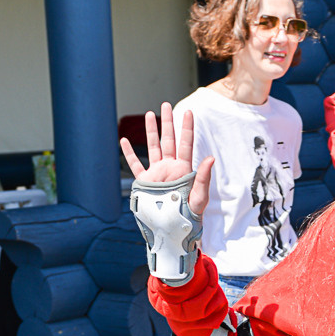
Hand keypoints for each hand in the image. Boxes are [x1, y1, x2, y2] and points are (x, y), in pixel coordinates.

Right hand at [121, 102, 213, 216]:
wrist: (173, 230)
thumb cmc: (190, 217)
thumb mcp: (200, 198)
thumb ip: (204, 178)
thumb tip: (211, 158)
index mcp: (184, 169)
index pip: (186, 144)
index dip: (187, 128)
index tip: (188, 112)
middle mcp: (170, 168)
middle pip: (169, 140)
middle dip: (168, 122)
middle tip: (166, 104)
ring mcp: (157, 174)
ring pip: (153, 147)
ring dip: (151, 131)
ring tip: (150, 114)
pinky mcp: (145, 183)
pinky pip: (135, 166)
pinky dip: (129, 154)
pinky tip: (124, 141)